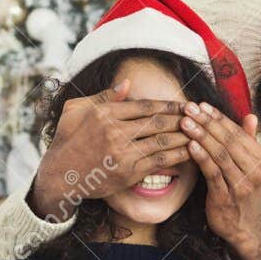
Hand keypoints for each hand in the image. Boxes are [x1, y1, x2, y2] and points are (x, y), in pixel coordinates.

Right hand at [30, 80, 191, 220]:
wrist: (60, 175)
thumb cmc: (68, 140)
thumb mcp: (77, 109)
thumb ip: (104, 96)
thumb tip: (127, 83)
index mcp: (106, 113)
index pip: (145, 106)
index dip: (168, 105)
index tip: (184, 105)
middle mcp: (116, 132)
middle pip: (157, 122)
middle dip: (181, 118)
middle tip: (200, 116)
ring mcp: (123, 153)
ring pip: (162, 141)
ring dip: (184, 136)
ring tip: (200, 132)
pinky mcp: (128, 173)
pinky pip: (159, 162)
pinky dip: (177, 156)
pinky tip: (189, 152)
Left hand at [183, 102, 260, 259]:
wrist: (243, 227)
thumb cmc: (243, 193)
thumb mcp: (251, 167)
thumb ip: (248, 142)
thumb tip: (250, 116)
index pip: (239, 133)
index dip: (219, 118)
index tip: (202, 105)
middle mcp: (257, 172)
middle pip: (229, 141)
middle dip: (207, 122)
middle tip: (189, 108)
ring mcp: (243, 186)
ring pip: (220, 154)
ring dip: (201, 136)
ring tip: (185, 122)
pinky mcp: (226, 197)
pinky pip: (213, 172)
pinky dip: (201, 157)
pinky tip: (190, 145)